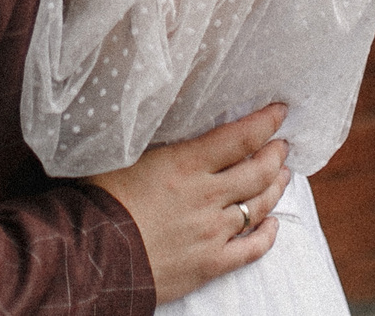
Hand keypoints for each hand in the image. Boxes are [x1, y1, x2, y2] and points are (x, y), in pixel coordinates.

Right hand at [82, 104, 290, 303]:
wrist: (91, 257)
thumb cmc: (99, 201)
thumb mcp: (124, 155)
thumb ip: (152, 138)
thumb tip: (158, 110)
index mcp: (185, 164)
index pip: (239, 137)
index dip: (265, 122)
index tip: (279, 111)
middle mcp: (206, 196)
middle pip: (257, 171)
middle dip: (275, 154)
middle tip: (281, 145)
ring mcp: (212, 232)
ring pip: (259, 206)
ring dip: (275, 188)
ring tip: (283, 175)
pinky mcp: (209, 264)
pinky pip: (251, 250)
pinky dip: (267, 235)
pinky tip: (273, 225)